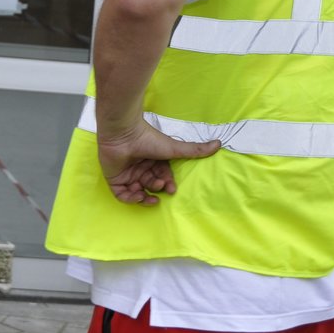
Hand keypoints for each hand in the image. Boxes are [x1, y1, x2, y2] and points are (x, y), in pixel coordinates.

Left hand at [97, 119, 220, 205]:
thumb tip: (219, 144)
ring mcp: (127, 173)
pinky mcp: (114, 179)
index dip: (167, 184)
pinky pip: (122, 195)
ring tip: (147, 195)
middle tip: (160, 186)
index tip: (172, 188)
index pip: (163, 177)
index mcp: (154, 160)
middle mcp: (141, 167)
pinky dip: (130, 198)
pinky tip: (138, 195)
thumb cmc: (149, 139)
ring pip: (137, 192)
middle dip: (157, 188)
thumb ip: (195, 150)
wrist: (124, 134)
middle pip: (151, 185)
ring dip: (144, 197)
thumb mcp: (174, 148)